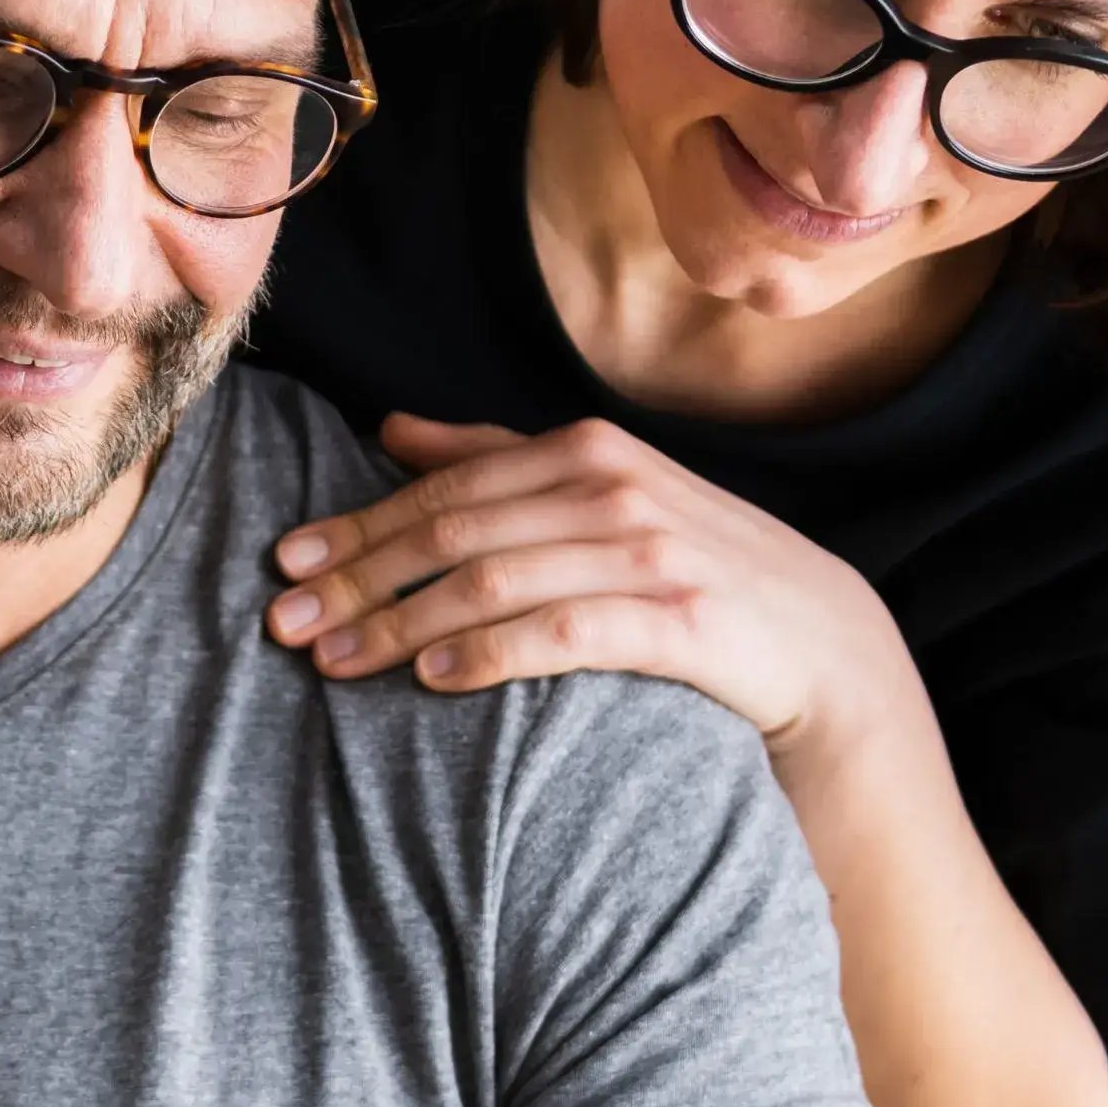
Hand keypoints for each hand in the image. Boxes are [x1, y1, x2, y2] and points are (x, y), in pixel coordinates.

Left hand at [265, 414, 909, 767]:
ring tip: (334, 663)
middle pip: (453, 532)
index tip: (285, 565)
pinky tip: (430, 679)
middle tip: (283, 625)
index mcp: (587, 451)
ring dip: (400, 624)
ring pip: (492, 581)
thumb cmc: (692, 572)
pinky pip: (560, 633)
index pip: (445, 487)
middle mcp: (614, 488)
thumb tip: (389, 427)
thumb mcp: (601, 499)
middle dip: (358, 578)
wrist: (824, 649)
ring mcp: (649, 552)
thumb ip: (497, 459)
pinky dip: (486, 652)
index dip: (357, 525)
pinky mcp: (677, 620)